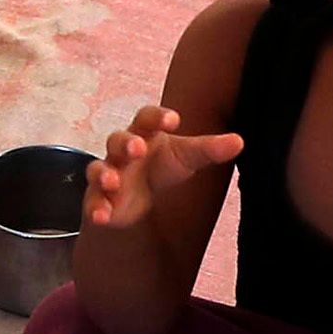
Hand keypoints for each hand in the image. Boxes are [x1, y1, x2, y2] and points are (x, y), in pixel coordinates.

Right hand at [83, 103, 244, 234]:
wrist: (138, 196)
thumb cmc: (163, 165)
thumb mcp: (188, 157)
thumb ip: (210, 150)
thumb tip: (239, 141)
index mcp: (144, 133)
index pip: (146, 117)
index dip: (157, 117)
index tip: (174, 119)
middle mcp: (122, 151)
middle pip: (117, 139)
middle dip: (126, 143)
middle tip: (138, 148)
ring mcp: (107, 174)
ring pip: (99, 168)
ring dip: (104, 174)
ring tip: (113, 182)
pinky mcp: (99, 199)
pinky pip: (93, 201)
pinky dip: (96, 208)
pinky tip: (101, 217)